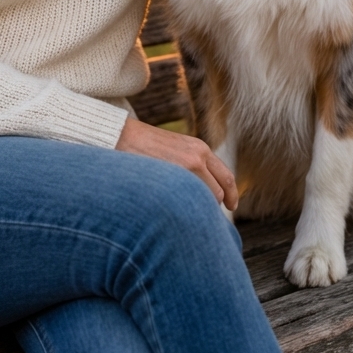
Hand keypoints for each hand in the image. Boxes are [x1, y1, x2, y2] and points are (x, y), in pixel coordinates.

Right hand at [115, 117, 237, 210]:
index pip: (226, 177)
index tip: (231, 205)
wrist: (121, 136)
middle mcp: (197, 158)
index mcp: (200, 149)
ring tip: (186, 214)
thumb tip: (204, 187)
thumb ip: (193, 163)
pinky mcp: (170, 180)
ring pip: (204, 202)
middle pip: (219, 193)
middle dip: (214, 206)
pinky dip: (186, 211)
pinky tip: (176, 212)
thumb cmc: (145, 145)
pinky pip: (188, 204)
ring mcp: (185, 169)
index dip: (231, 194)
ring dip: (199, 211)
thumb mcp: (176, 148)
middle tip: (206, 216)